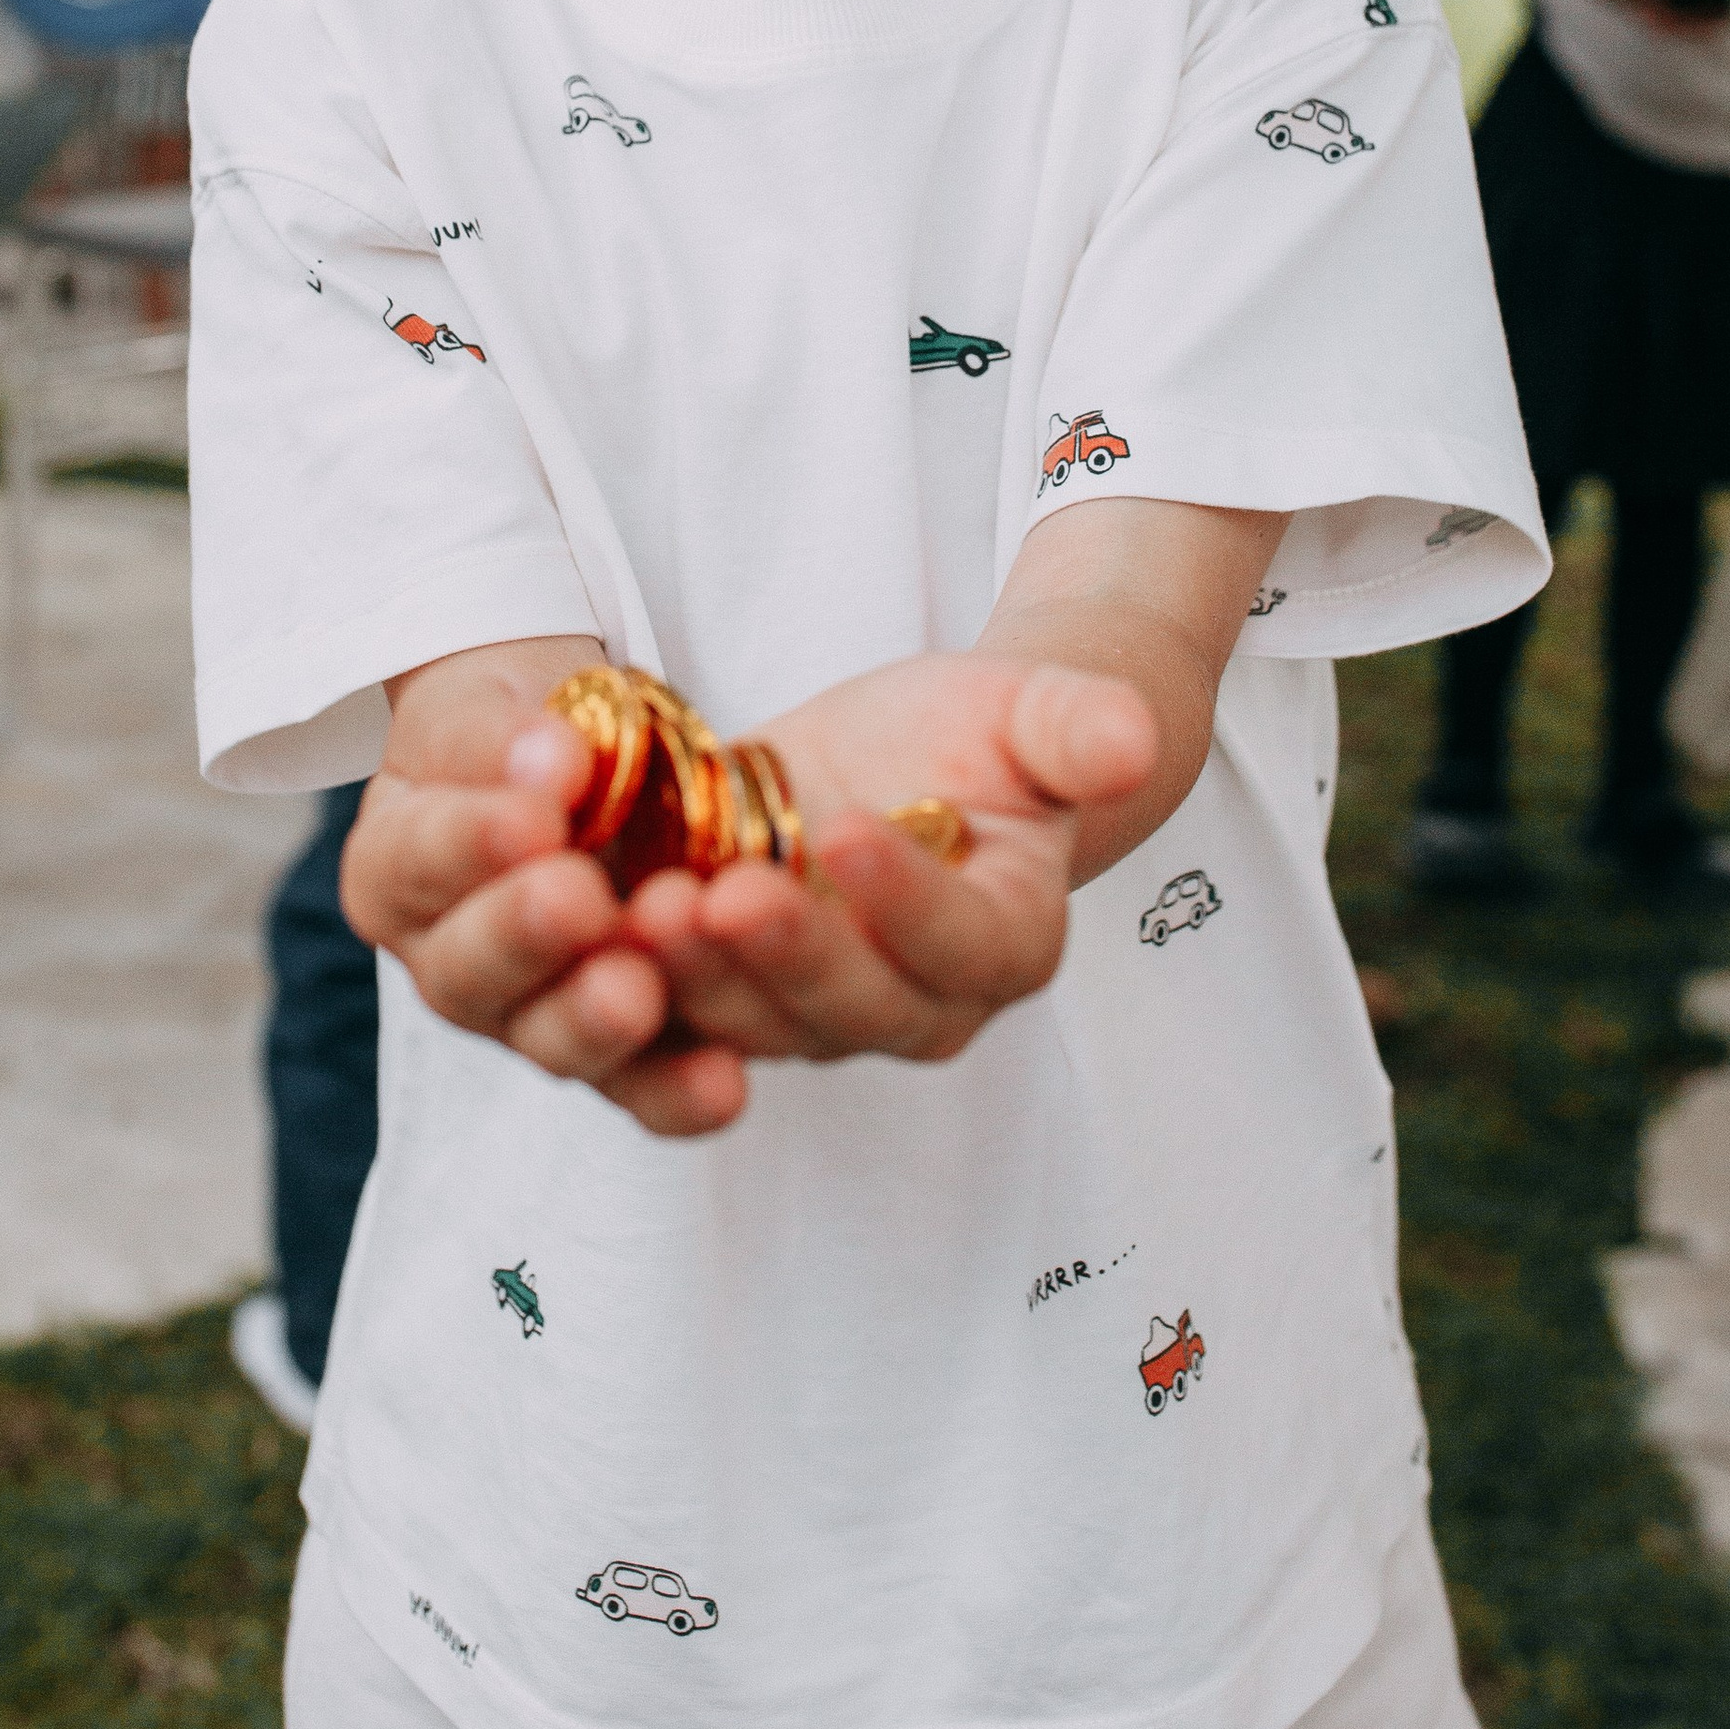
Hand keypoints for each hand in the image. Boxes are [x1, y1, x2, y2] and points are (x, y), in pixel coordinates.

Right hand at [340, 640, 722, 1114]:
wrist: (586, 763)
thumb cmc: (521, 733)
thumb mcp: (489, 705)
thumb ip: (500, 737)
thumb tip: (549, 759)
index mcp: (397, 871)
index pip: (417, 860)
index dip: (470, 843)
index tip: (533, 817)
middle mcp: (453, 964)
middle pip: (471, 972)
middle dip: (525, 935)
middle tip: (577, 898)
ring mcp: (535, 1020)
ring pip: (552, 1041)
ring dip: (595, 1019)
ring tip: (638, 991)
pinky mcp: (623, 1055)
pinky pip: (644, 1088)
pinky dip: (679, 1090)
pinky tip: (722, 1081)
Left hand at [613, 654, 1156, 1125]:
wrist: (902, 762)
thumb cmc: (979, 734)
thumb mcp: (1030, 709)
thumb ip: (1080, 728)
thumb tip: (1135, 735)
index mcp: (1007, 942)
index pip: (963, 943)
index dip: (905, 901)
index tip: (848, 831)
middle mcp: (918, 1008)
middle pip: (852, 1006)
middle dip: (784, 954)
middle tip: (720, 893)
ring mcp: (818, 1017)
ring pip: (755, 1019)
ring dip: (696, 974)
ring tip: (642, 906)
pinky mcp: (734, 1000)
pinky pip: (685, 1010)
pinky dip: (639, 978)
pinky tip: (593, 921)